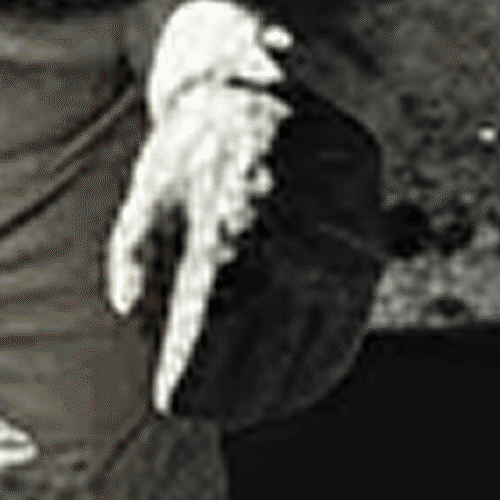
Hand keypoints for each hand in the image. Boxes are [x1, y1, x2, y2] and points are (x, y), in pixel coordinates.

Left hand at [105, 20, 389, 428]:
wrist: (280, 93)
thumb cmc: (197, 152)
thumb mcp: (146, 199)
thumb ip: (134, 267)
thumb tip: (136, 326)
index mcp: (224, 247)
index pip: (204, 360)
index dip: (184, 393)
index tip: (171, 399)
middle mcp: (286, 261)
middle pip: (253, 378)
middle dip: (222, 402)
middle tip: (202, 405)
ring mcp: (333, 267)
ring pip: (303, 372)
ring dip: (269, 398)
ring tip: (241, 403)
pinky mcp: (365, 268)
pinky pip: (342, 347)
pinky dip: (313, 375)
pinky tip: (288, 385)